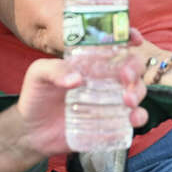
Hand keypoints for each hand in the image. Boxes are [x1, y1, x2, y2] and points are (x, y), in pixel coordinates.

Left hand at [14, 52, 147, 157]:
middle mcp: (105, 78)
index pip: (114, 44)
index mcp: (90, 61)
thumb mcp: (38, 75)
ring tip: (128, 101)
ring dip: (139, 92)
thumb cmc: (36, 96)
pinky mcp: (112, 121)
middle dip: (135, 68)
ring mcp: (110, 100)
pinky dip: (140, 116)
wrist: (32, 132)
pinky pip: (134, 117)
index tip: (135, 39)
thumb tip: (76, 79)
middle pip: (132, 66)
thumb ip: (53, 70)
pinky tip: (133, 119)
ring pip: (138, 90)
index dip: (129, 38)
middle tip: (125, 77)